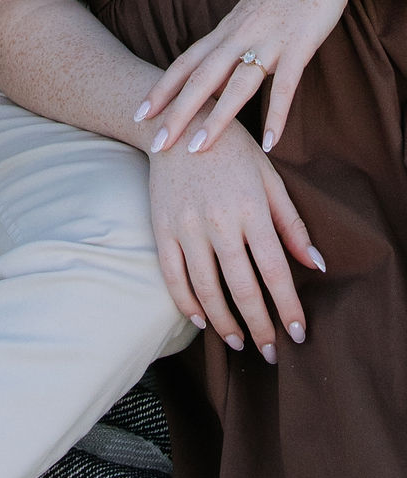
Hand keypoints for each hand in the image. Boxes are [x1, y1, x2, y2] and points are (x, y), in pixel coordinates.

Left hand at [136, 0, 361, 154]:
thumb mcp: (247, 17)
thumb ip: (229, 46)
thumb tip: (212, 78)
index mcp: (225, 31)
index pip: (184, 64)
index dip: (161, 89)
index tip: (139, 115)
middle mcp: (239, 36)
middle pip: (201, 79)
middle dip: (176, 113)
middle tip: (156, 145)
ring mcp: (269, 41)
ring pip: (237, 85)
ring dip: (217, 119)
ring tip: (196, 149)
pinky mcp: (299, 45)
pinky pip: (286, 86)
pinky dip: (278, 116)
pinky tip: (271, 143)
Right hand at [148, 113, 316, 356]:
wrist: (179, 126)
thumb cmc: (233, 153)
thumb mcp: (270, 180)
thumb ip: (291, 225)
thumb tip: (315, 265)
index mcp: (252, 209)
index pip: (274, 271)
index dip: (288, 307)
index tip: (297, 334)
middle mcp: (219, 222)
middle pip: (242, 287)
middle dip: (259, 325)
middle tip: (270, 351)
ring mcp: (186, 227)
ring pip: (206, 288)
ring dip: (224, 322)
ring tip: (237, 341)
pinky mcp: (161, 228)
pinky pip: (173, 276)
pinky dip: (187, 303)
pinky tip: (202, 320)